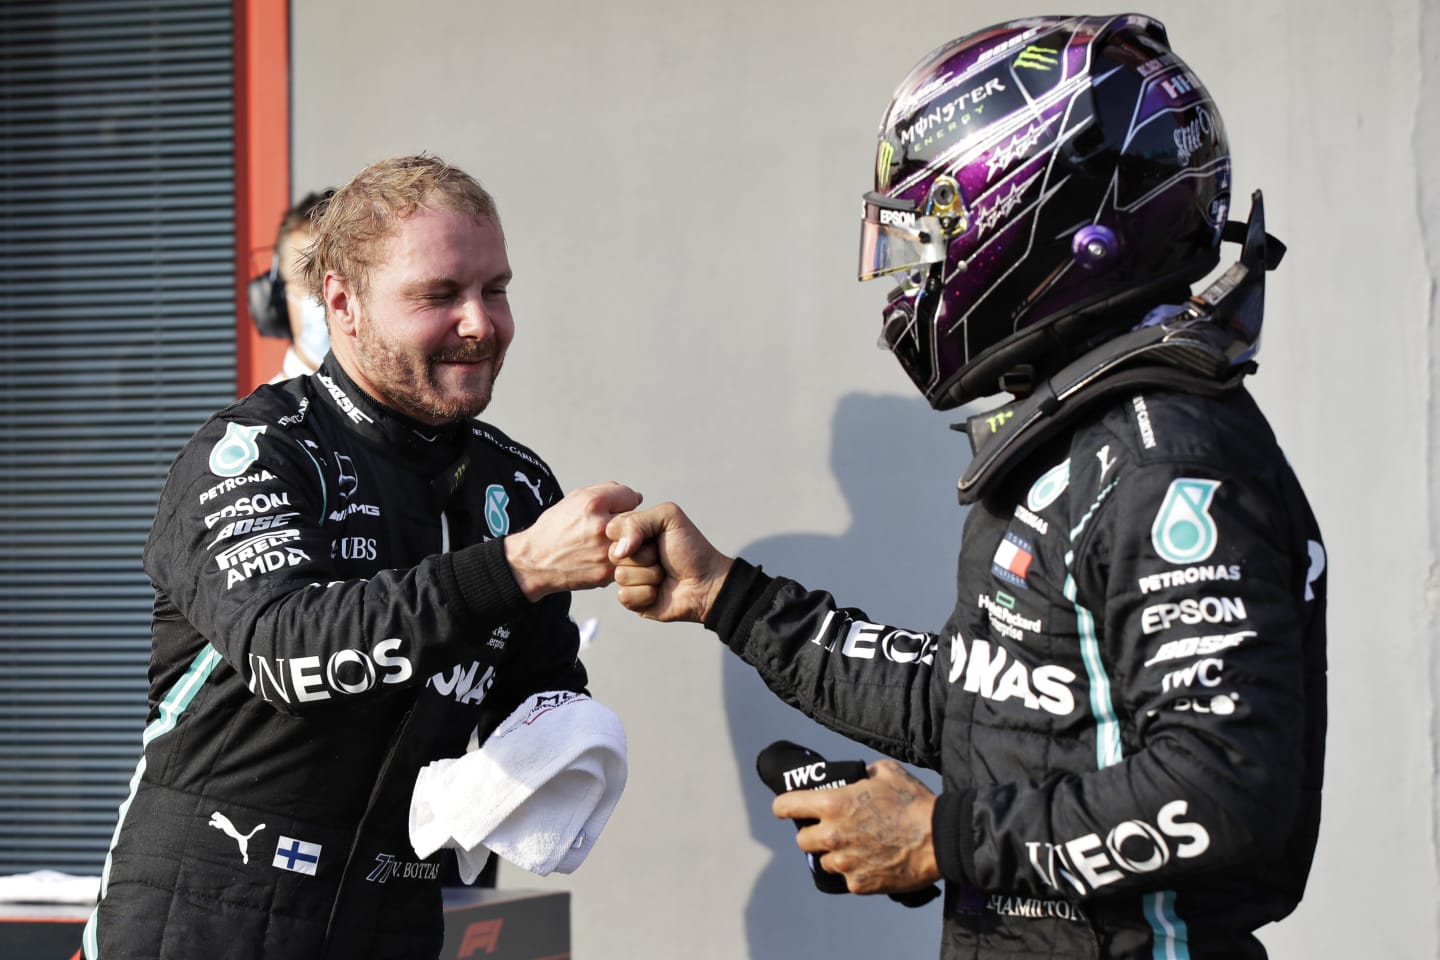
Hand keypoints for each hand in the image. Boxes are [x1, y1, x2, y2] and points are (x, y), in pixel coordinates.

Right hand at [504, 482, 642, 600]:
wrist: (535, 562)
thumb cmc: (556, 528)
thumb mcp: (575, 499)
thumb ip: (608, 491)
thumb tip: (637, 498)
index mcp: (593, 503)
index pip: (631, 496)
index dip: (622, 502)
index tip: (611, 510)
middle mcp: (602, 527)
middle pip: (636, 520)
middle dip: (626, 524)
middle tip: (610, 529)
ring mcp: (605, 552)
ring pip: (636, 544)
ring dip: (628, 544)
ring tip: (606, 544)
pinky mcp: (606, 574)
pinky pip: (627, 562)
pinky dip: (619, 560)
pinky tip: (600, 559)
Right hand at [606, 502, 731, 622]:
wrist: (707, 582)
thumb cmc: (690, 548)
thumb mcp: (668, 517)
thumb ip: (637, 521)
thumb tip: (618, 551)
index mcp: (632, 532)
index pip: (611, 529)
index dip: (631, 534)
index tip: (653, 536)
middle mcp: (627, 554)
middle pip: (613, 554)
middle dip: (644, 556)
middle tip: (661, 556)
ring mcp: (628, 578)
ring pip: (620, 576)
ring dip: (650, 575)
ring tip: (664, 574)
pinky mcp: (631, 600)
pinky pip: (624, 596)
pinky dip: (647, 594)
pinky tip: (659, 592)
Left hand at [772, 760, 939, 894]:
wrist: (940, 839)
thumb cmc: (914, 803)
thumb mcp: (885, 772)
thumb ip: (862, 775)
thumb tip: (857, 779)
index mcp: (833, 804)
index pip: (786, 806)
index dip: (783, 807)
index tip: (785, 809)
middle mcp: (832, 835)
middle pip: (801, 840)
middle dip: (812, 834)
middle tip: (831, 829)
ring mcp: (844, 863)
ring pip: (824, 862)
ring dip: (834, 855)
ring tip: (857, 847)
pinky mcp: (859, 885)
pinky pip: (848, 879)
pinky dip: (856, 872)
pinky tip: (873, 861)